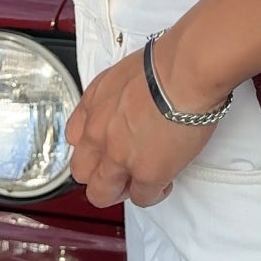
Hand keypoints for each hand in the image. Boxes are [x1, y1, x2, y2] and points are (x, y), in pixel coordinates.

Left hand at [65, 47, 214, 207]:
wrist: (185, 71)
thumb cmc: (166, 62)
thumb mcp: (125, 71)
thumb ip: (117, 95)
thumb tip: (130, 103)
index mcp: (94, 104)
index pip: (75, 138)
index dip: (93, 147)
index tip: (106, 148)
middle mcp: (98, 133)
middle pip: (82, 171)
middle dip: (101, 174)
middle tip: (122, 169)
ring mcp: (119, 157)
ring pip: (102, 194)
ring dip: (121, 190)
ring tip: (141, 180)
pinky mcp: (147, 174)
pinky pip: (142, 199)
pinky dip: (154, 193)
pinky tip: (166, 181)